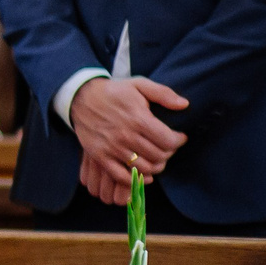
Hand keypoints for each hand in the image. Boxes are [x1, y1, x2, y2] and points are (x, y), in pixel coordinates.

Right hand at [71, 78, 188, 205]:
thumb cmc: (114, 91)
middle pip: (159, 156)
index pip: (169, 141)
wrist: (80, 97)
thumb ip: (163, 93)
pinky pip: (122, 176)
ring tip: (155, 157)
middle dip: (168, 153)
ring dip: (155, 166)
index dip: (178, 141)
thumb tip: (184, 105)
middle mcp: (125, 135)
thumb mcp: (139, 84)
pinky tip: (142, 172)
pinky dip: (135, 179)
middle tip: (166, 147)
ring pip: (144, 168)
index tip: (178, 137)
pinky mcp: (99, 156)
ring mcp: (111, 147)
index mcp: (138, 118)